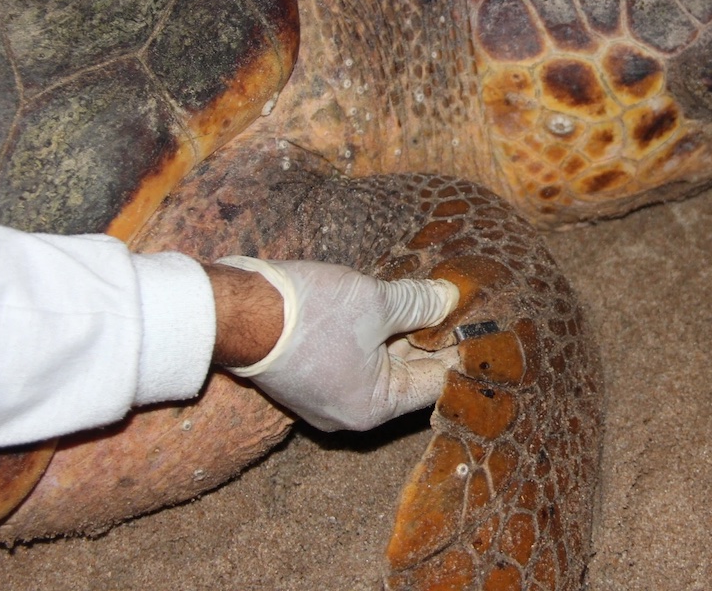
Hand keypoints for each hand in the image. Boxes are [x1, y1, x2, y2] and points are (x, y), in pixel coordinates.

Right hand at [215, 256, 458, 430]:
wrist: (232, 311)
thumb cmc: (307, 313)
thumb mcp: (376, 302)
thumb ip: (419, 304)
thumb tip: (449, 299)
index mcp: (373, 406)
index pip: (435, 381)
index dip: (459, 348)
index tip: (480, 322)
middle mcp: (350, 412)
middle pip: (406, 373)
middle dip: (429, 336)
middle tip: (455, 303)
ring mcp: (324, 397)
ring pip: (378, 362)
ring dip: (399, 331)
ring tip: (424, 298)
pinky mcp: (305, 377)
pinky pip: (351, 358)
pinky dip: (371, 334)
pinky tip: (386, 303)